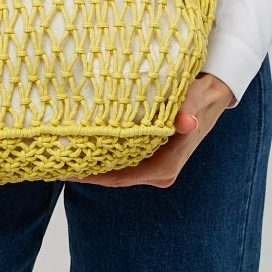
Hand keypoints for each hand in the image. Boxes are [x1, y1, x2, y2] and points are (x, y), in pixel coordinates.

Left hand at [61, 74, 236, 188]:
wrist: (214, 94)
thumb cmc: (200, 97)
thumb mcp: (192, 100)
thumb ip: (185, 110)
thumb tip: (186, 122)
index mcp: (165, 166)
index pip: (120, 178)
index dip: (93, 176)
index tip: (68, 169)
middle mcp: (159, 171)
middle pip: (115, 176)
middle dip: (88, 169)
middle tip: (57, 159)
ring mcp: (154, 163)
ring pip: (118, 168)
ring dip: (95, 161)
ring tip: (65, 151)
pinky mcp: (151, 153)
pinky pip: (123, 158)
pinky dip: (105, 152)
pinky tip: (86, 142)